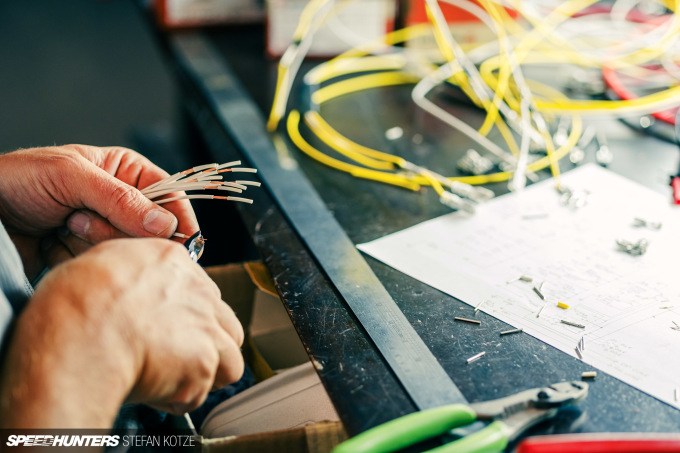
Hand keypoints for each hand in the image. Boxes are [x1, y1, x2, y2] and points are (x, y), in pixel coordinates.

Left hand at [0, 145, 198, 277]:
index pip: (170, 194)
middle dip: (113, 229)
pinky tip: (52, 243)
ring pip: (125, 250)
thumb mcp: (72, 177)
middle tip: (77, 219)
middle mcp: (121, 201)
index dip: (180, 218)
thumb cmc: (19, 180)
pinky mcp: (88, 253)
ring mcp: (104, 229)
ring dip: (88, 242)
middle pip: (150, 230)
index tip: (186, 242)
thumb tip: (165, 224)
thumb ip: (121, 199)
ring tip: (60, 226)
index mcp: (125, 171)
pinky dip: (75, 258)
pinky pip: (102, 266)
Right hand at [0, 239, 244, 427]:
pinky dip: (179, 399)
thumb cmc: (74, 303)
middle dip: (206, 345)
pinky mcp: (204, 363)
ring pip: (228, 359)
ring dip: (204, 374)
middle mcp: (198, 291)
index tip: (168, 329)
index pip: (200, 291)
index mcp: (172, 261)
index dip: (185, 316)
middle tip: (175, 359)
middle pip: (223, 324)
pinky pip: (200, 392)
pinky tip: (153, 392)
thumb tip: (128, 289)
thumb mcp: (98, 264)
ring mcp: (206, 327)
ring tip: (170, 380)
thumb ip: (129, 274)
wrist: (80, 333)